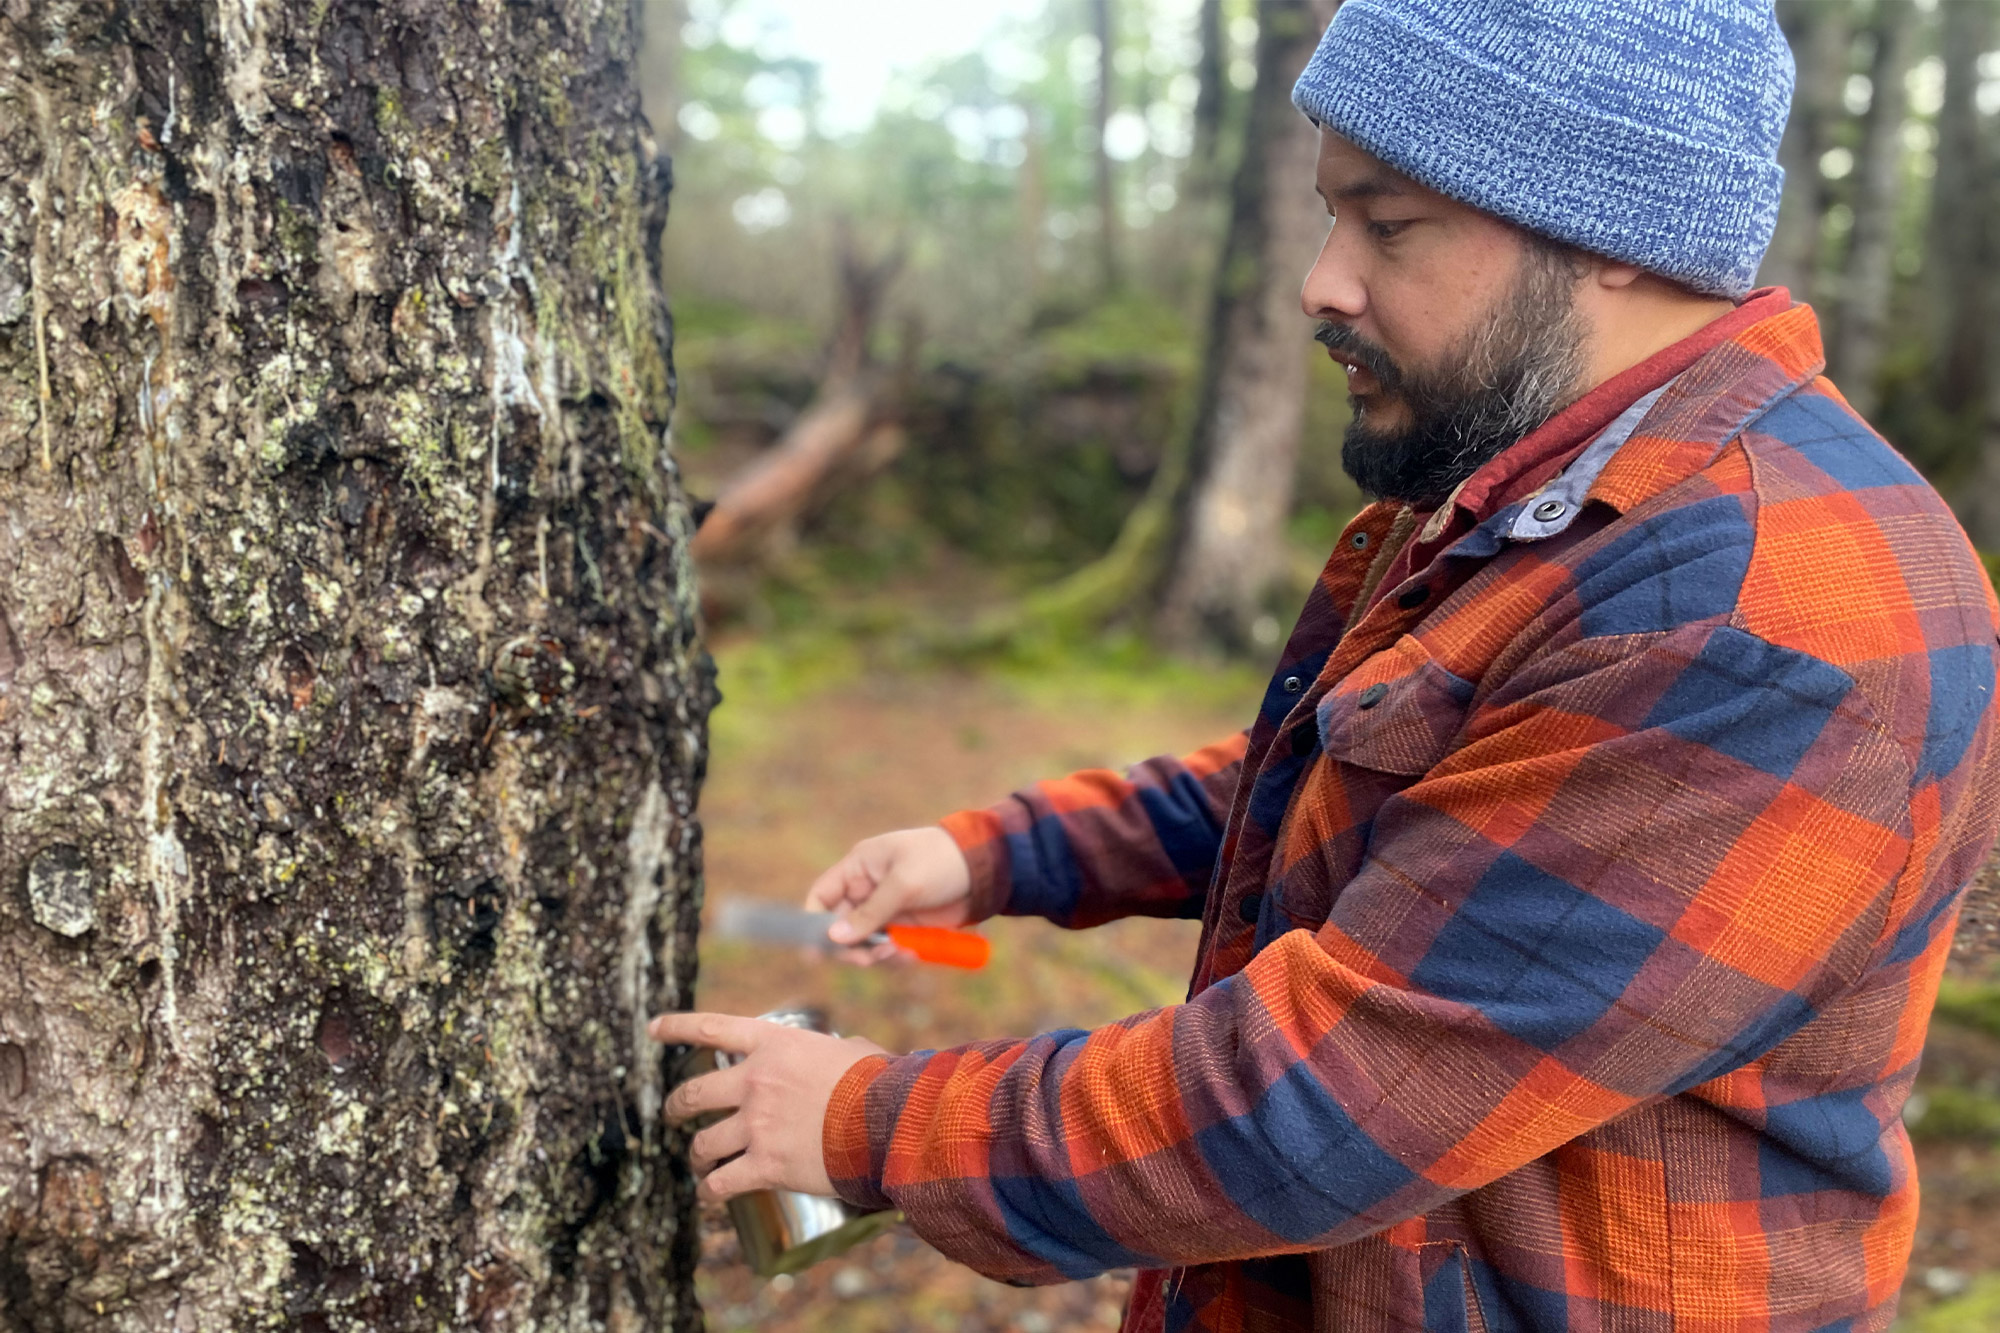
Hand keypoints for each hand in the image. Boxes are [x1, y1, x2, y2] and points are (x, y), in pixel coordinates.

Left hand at [652, 1012, 887, 1202]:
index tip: (654, 1029)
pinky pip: (720, 1184)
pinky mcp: (765, 1165)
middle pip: (694, 1093)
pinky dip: (709, 1192)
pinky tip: (708, 1195)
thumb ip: (835, 1052)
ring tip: (698, 1163)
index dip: (677, 1028)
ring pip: (702, 1143)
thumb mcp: (854, 1051)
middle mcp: (756, 1081)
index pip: (713, 1029)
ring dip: (696, 1155)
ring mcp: (757, 1124)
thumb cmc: (882, 1083)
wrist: (892, 1122)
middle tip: (673, 1114)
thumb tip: (844, 1055)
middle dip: (676, 1106)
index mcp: (774, 1044)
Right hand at [803, 826, 971, 964]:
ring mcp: (885, 910)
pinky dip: (896, 957)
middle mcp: (866, 890)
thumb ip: (869, 913)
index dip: (815, 922)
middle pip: (840, 928)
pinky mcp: (905, 926)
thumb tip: (833, 938)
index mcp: (859, 868)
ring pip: (864, 944)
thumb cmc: (940, 861)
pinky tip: (912, 954)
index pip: (822, 896)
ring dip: (876, 955)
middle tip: (870, 958)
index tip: (818, 951)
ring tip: (900, 952)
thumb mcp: (903, 884)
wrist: (985, 868)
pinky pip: (888, 949)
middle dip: (851, 947)